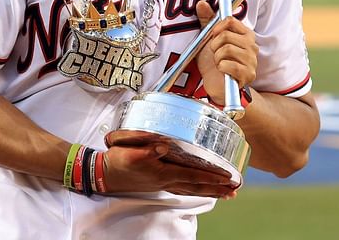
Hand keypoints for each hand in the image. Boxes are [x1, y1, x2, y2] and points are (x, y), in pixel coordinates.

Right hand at [102, 136, 237, 197]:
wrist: (103, 174)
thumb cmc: (117, 162)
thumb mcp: (129, 153)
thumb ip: (148, 149)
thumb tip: (164, 146)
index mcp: (163, 173)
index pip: (193, 176)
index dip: (211, 176)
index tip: (228, 177)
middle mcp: (166, 181)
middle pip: (197, 187)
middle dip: (217, 188)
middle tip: (234, 190)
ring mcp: (162, 184)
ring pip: (192, 189)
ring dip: (210, 191)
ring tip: (226, 193)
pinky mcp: (158, 182)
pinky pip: (184, 188)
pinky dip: (196, 189)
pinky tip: (200, 188)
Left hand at [195, 0, 257, 105]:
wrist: (217, 86)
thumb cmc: (214, 62)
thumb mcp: (208, 39)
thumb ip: (207, 20)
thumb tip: (201, 3)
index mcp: (245, 34)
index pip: (230, 21)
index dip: (216, 28)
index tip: (213, 37)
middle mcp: (252, 46)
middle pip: (226, 35)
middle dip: (214, 46)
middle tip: (216, 54)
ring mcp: (252, 60)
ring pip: (226, 49)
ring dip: (217, 58)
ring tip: (220, 63)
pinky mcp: (248, 74)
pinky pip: (227, 64)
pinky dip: (220, 68)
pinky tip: (223, 71)